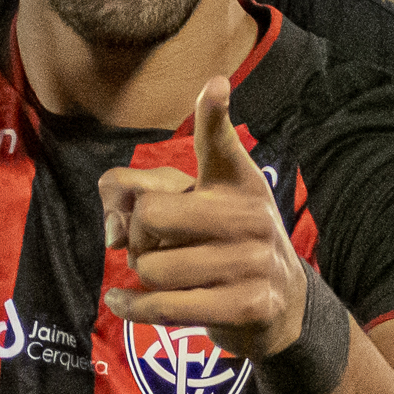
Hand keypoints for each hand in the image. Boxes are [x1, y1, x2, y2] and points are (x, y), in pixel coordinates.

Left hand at [99, 77, 304, 358]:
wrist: (280, 305)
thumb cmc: (223, 245)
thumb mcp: (196, 207)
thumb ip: (140, 195)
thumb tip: (112, 227)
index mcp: (239, 182)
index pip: (220, 144)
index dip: (214, 114)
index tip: (215, 86)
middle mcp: (251, 216)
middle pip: (151, 216)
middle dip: (137, 236)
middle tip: (152, 245)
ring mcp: (252, 262)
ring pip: (153, 268)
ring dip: (144, 276)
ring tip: (163, 275)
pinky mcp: (245, 305)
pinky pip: (164, 306)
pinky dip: (131, 307)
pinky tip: (120, 301)